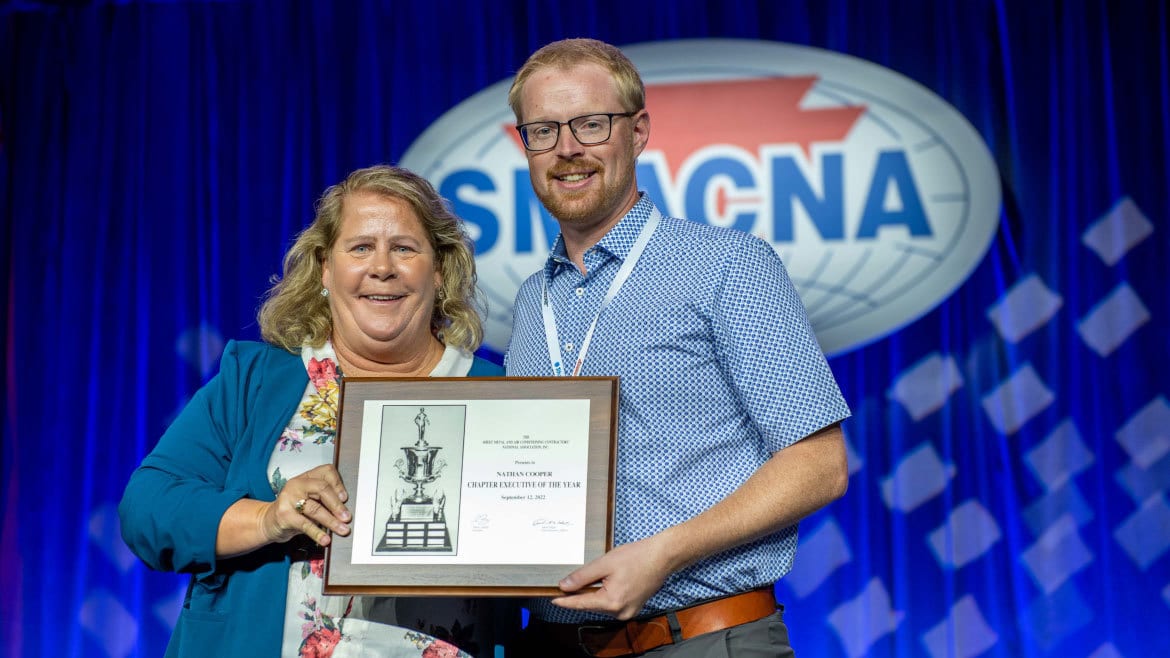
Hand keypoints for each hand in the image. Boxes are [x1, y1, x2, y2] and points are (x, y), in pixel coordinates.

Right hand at [261, 464, 350, 546]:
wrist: (267, 521)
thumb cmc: (293, 510)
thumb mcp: (309, 500)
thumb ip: (324, 500)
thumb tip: (345, 511)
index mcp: (306, 477)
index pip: (326, 472)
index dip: (338, 484)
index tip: (346, 498)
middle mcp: (296, 484)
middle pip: (322, 489)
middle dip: (337, 505)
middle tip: (347, 517)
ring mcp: (289, 498)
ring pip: (315, 509)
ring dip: (331, 521)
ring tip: (342, 530)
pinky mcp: (284, 514)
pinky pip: (305, 524)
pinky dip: (318, 533)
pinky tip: (325, 539)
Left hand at [551, 536, 672, 619]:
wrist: (663, 556)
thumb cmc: (637, 557)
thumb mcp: (605, 563)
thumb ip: (583, 577)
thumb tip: (565, 586)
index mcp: (612, 602)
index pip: (581, 604)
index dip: (565, 601)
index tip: (552, 599)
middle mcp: (620, 612)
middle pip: (591, 605)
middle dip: (580, 595)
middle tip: (566, 584)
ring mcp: (628, 612)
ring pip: (602, 604)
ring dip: (594, 594)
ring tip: (590, 579)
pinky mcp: (633, 607)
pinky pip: (612, 603)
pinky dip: (605, 595)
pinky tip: (604, 582)